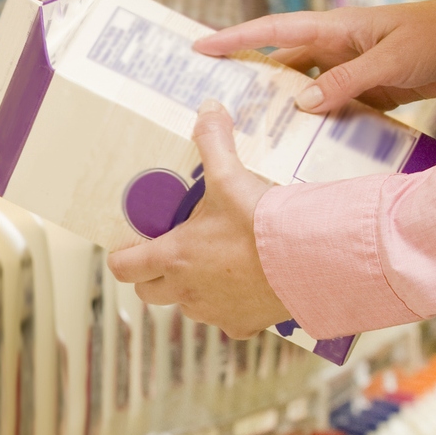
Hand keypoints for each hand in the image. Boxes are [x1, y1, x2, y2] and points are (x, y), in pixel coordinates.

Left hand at [108, 103, 288, 338]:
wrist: (312, 258)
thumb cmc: (264, 222)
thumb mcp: (231, 177)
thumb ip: (213, 143)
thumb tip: (207, 109)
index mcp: (172, 257)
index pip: (123, 267)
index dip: (123, 257)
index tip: (130, 247)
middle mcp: (185, 290)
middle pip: (148, 291)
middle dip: (153, 275)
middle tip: (172, 253)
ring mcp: (211, 312)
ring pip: (185, 306)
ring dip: (192, 290)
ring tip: (213, 266)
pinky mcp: (241, 325)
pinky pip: (225, 322)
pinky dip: (230, 309)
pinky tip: (246, 289)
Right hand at [192, 0, 435, 113]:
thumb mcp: (391, 58)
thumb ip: (346, 81)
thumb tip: (300, 104)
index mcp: (336, 28)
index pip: (274, 31)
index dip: (235, 39)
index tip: (199, 48)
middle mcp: (336, 49)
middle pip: (281, 67)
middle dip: (248, 83)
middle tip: (215, 105)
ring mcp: (350, 71)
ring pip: (303, 93)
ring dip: (283, 112)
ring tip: (253, 137)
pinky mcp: (366, 92)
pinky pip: (330, 110)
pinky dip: (315, 127)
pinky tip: (303, 147)